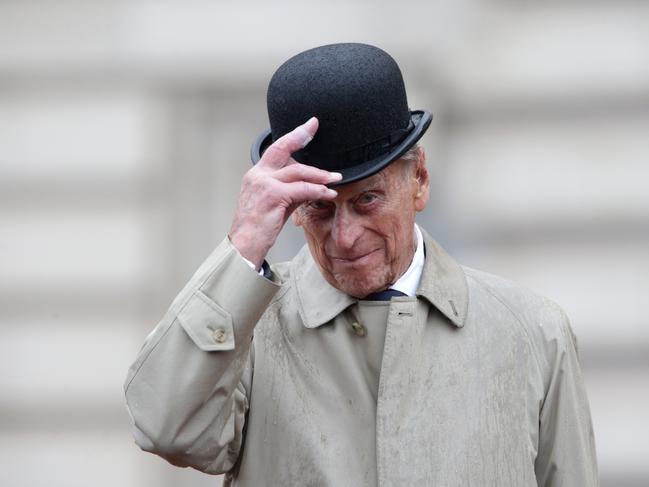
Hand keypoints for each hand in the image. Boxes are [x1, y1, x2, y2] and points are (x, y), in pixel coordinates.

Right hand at [228, 117, 341, 268]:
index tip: (308, 126)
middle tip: (315, 128)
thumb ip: (290, 190)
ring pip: (298, 171)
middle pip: (283, 148)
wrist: (245, 245)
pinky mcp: (273, 195)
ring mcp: (264, 184)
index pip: (276, 149)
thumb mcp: (275, 204)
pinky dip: (318, 190)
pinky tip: (328, 193)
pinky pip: (302, 189)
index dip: (293, 136)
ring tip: (334, 179)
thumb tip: (311, 185)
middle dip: (301, 136)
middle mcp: (258, 175)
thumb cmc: (258, 228)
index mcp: (256, 175)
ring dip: (319, 175)